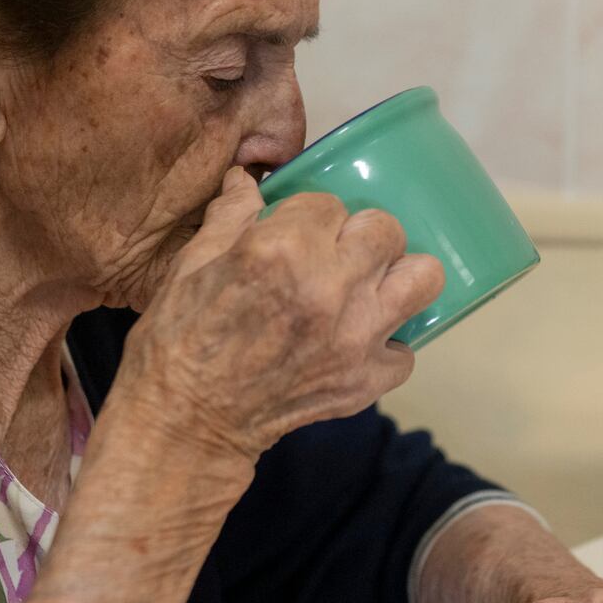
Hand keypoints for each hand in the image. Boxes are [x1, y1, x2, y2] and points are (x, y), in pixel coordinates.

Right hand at [114, 168, 443, 468]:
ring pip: (423, 279)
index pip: (329, 203)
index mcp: (282, 250)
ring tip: (368, 289)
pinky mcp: (366, 381)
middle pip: (386, 231)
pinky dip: (385, 347)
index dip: (309, 218)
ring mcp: (355, 337)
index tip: (295, 235)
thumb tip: (247, 180)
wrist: (186, 422)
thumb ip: (231, 215)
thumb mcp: (191, 264)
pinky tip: (353, 344)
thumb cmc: (179, 340)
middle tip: (336, 256)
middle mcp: (330, 288)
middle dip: (360, 238)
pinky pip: (406, 351)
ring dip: (397, 279)